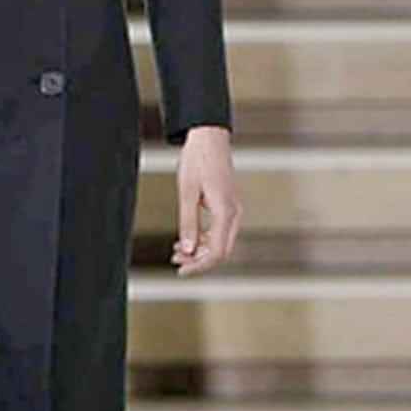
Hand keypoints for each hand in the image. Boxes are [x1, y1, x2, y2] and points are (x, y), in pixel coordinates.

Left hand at [170, 127, 241, 274]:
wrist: (208, 138)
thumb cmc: (196, 161)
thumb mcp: (187, 193)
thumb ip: (188, 223)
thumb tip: (187, 250)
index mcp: (226, 211)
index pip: (217, 252)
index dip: (199, 266)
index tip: (182, 272)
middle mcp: (234, 213)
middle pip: (221, 250)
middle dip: (199, 261)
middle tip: (176, 262)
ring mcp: (233, 209)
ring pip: (221, 242)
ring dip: (200, 250)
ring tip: (177, 252)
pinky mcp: (228, 205)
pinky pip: (220, 230)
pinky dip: (204, 239)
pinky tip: (188, 239)